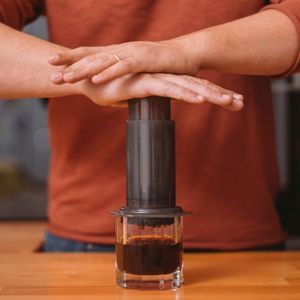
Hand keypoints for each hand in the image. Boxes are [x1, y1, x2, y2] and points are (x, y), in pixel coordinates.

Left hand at [49, 40, 198, 83]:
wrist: (186, 55)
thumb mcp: (136, 69)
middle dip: (70, 65)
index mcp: (118, 52)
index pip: (90, 53)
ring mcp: (132, 53)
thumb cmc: (160, 65)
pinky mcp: (144, 60)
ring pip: (103, 61)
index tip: (52, 65)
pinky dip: (109, 72)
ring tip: (67, 78)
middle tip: (52, 74)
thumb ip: (122, 74)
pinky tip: (96, 79)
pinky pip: (124, 67)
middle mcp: (121, 50)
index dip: (71, 58)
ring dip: (85, 69)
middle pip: (91, 56)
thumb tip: (109, 82)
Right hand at [80, 73, 242, 110]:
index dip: (213, 95)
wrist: (86, 79)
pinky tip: (199, 100)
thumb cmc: (110, 89)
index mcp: (163, 82)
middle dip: (219, 95)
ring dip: (208, 94)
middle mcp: (162, 78)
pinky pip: (166, 89)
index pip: (193, 88)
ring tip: (229, 102)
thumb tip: (154, 106)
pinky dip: (183, 94)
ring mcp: (152, 79)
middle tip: (240, 104)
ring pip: (186, 87)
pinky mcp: (141, 83)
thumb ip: (148, 100)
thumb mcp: (135, 98)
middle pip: (196, 86)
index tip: (231, 104)